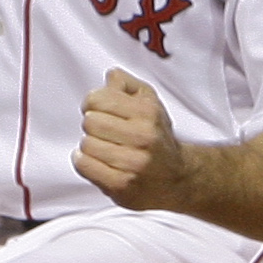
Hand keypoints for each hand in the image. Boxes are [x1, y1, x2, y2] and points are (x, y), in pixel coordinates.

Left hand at [73, 67, 187, 209]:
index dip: (93, 103)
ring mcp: (132, 163)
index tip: (99, 110)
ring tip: (104, 148)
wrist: (177, 178)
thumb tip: (110, 77)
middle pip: (90, 121)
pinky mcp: (121, 185)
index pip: (97, 98)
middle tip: (103, 132)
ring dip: (90, 146)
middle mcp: (143, 137)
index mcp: (148, 112)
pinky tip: (96, 161)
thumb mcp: (150, 103)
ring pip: (86, 144)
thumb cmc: (157, 138)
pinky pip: (85, 166)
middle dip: (93, 125)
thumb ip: (127, 84)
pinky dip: (84, 162)